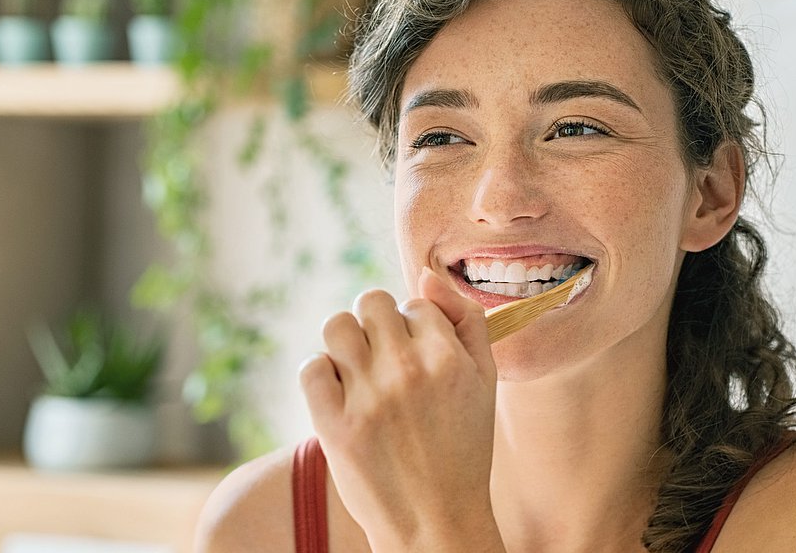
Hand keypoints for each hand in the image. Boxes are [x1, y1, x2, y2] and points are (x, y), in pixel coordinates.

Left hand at [299, 267, 502, 550]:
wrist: (437, 521)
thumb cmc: (463, 449)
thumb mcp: (485, 381)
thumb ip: (466, 320)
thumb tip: (425, 274)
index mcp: (448, 357)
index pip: (415, 303)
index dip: (414, 327)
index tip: (418, 360)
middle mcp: (407, 370)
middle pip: (371, 302)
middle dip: (377, 325)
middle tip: (385, 361)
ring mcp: (368, 397)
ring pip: (336, 326)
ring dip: (345, 342)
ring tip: (359, 371)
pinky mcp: (333, 425)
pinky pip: (311, 367)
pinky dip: (322, 375)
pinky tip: (341, 395)